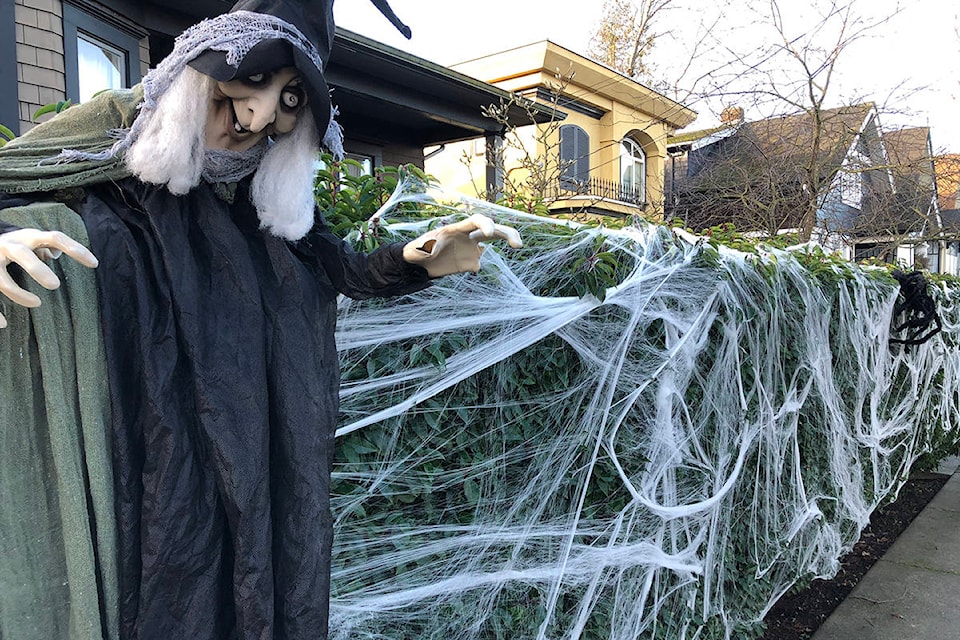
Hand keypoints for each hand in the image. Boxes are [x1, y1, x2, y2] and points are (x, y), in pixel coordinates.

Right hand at [0, 228, 98, 328]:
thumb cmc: (19, 245)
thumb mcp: (34, 241)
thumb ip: (47, 246)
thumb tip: (56, 253)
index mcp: (28, 237)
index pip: (55, 237)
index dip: (75, 248)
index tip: (94, 264)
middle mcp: (9, 245)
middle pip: (22, 254)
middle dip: (37, 269)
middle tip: (55, 285)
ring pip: (1, 279)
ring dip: (17, 293)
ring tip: (37, 303)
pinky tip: (4, 324)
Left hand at [402, 214, 521, 277]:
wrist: (416, 264)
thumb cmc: (416, 250)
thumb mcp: (418, 246)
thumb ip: (425, 246)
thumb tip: (430, 247)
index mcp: (458, 229)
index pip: (476, 221)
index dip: (485, 224)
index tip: (490, 233)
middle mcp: (467, 237)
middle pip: (492, 230)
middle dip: (506, 233)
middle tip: (518, 244)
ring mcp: (469, 250)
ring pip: (492, 243)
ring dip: (506, 240)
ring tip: (518, 245)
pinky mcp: (468, 263)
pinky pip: (478, 264)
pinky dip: (481, 266)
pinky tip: (472, 269)